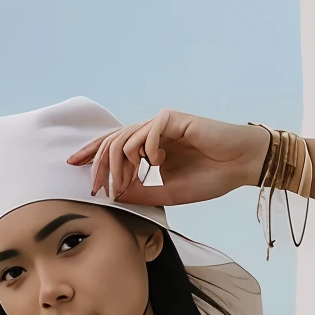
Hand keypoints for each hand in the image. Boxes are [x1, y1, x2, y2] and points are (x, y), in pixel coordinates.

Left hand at [68, 111, 269, 207]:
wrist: (240, 166)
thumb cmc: (210, 178)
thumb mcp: (168, 194)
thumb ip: (142, 194)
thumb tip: (114, 195)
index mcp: (149, 148)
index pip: (112, 146)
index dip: (92, 154)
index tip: (74, 168)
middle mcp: (152, 133)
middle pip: (112, 141)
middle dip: (100, 166)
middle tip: (98, 188)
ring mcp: (162, 125)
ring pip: (126, 137)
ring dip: (120, 164)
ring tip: (126, 183)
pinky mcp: (175, 119)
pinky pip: (150, 132)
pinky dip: (148, 150)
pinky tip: (158, 164)